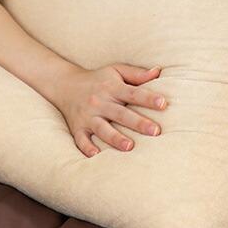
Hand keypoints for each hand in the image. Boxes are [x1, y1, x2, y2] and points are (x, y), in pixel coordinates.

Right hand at [52, 63, 167, 157]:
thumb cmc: (98, 79)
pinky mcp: (77, 128)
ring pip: (102, 128)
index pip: (132, 93)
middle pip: (120, 113)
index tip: (163, 104)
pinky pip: (81, 140)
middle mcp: (99, 102)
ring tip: (129, 146)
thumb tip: (158, 71)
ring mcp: (87, 116)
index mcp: (111, 88)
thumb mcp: (116, 71)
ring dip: (115, 138)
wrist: (65, 84)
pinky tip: (97, 156)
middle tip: (155, 131)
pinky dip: (87, 148)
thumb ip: (137, 74)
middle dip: (138, 123)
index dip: (148, 98)